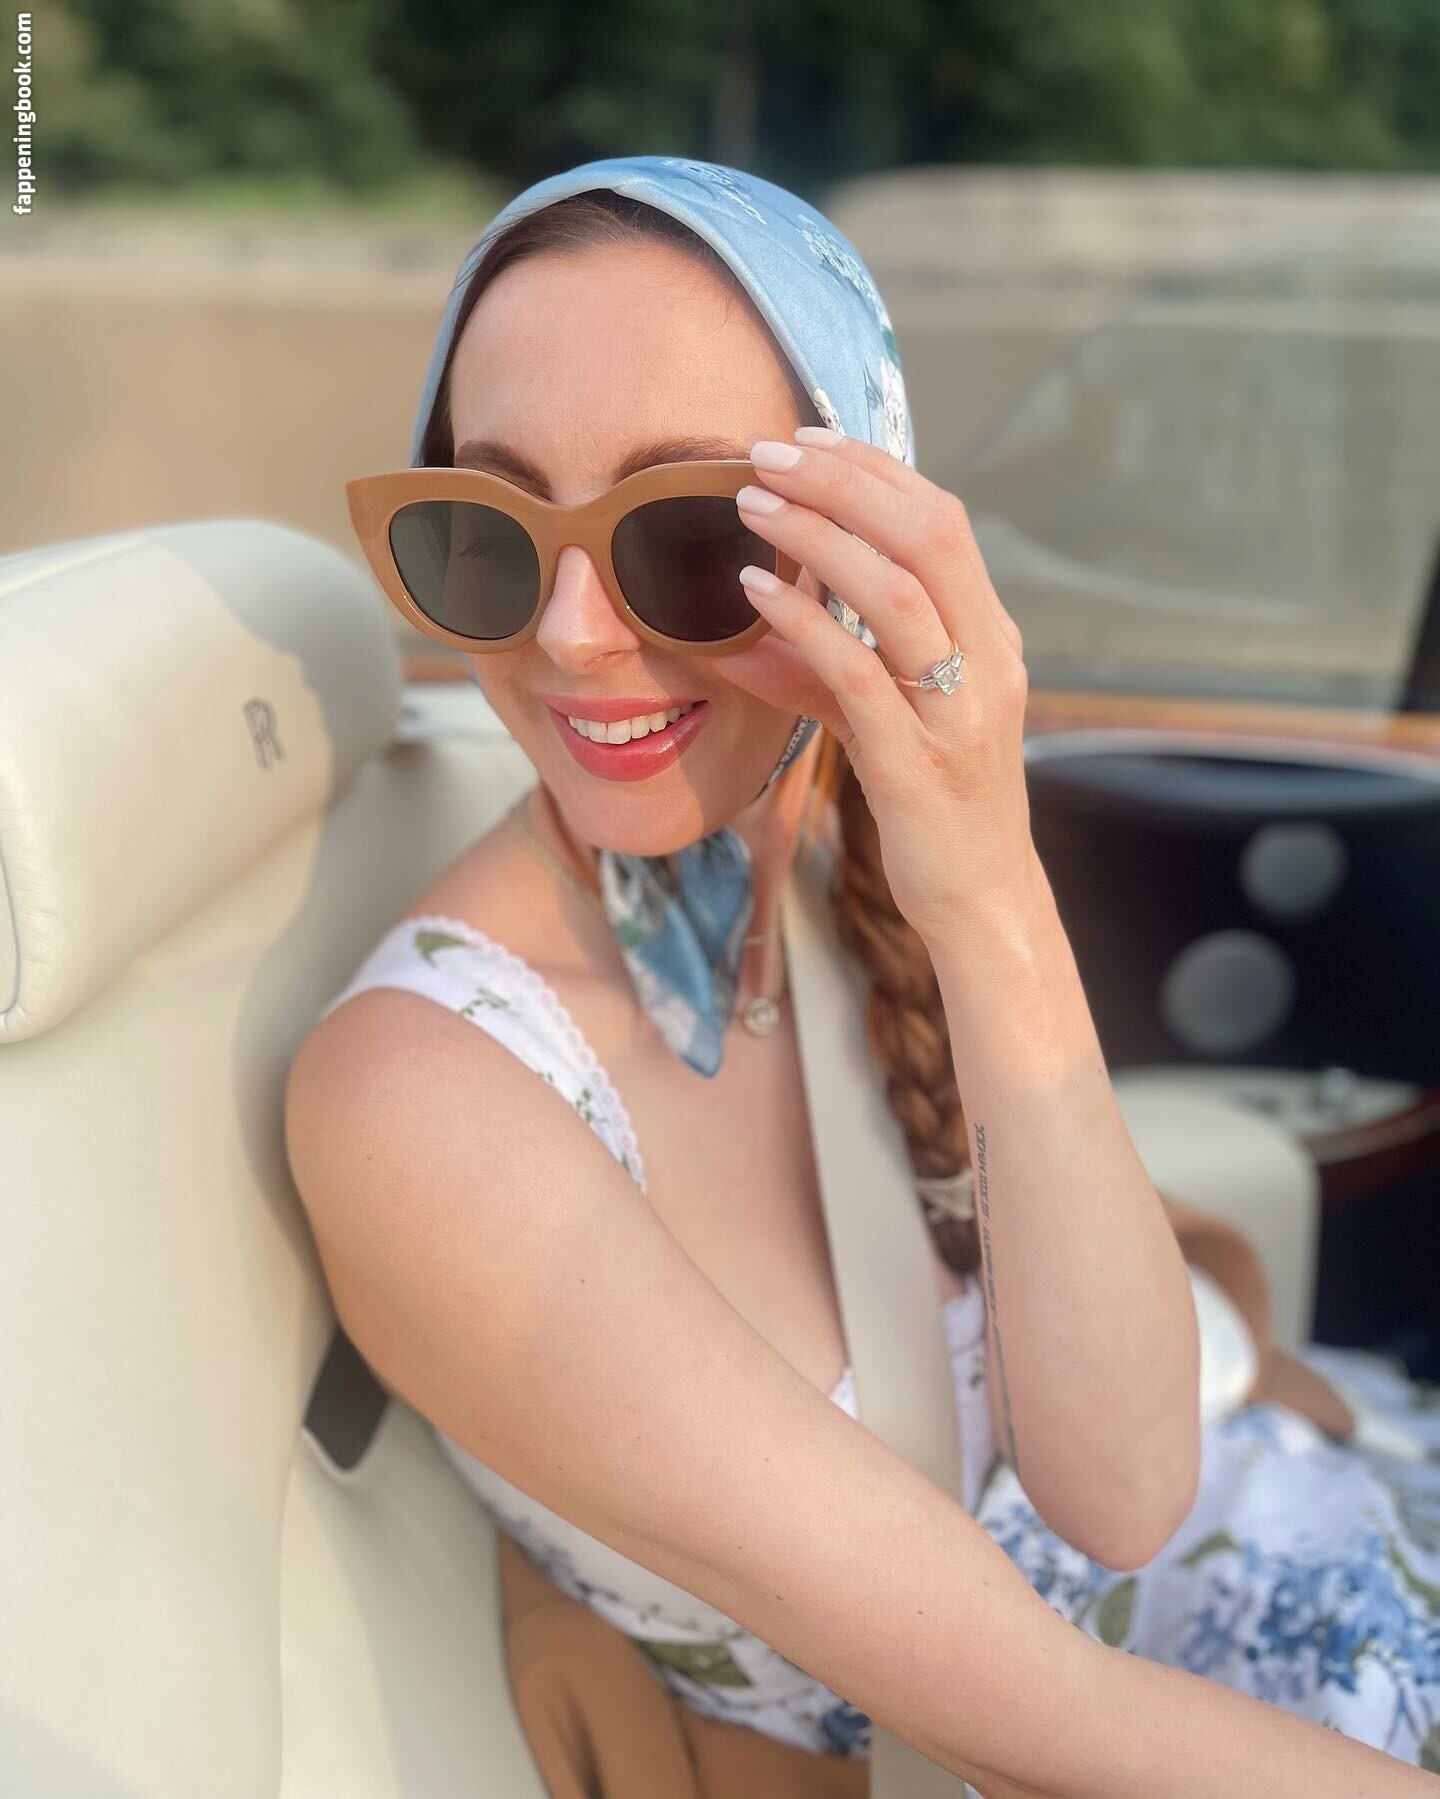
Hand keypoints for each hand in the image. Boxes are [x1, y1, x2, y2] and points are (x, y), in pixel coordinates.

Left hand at [713, 425, 1037, 942]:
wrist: (981, 900)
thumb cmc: (935, 806)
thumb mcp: (886, 724)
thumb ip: (829, 673)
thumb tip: (752, 631)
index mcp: (991, 638)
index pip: (942, 521)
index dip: (873, 469)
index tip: (806, 439)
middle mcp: (989, 662)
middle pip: (928, 535)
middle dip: (842, 481)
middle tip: (767, 454)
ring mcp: (958, 714)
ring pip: (897, 593)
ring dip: (818, 536)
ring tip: (753, 508)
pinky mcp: (917, 766)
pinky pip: (858, 676)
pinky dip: (804, 625)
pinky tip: (755, 596)